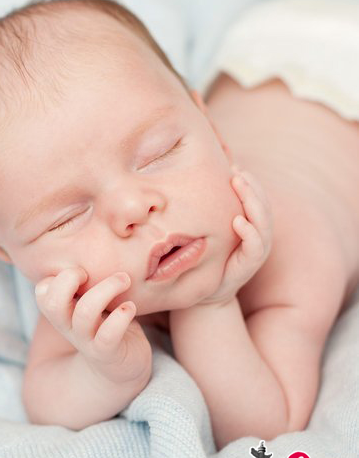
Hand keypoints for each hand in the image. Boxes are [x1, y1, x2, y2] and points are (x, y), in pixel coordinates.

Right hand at [35, 268, 151, 385]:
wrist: (122, 370)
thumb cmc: (108, 325)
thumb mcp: (93, 301)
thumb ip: (88, 282)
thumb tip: (94, 244)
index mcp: (64, 311)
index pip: (42, 291)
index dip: (58, 277)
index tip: (84, 271)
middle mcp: (70, 326)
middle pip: (52, 302)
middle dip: (69, 279)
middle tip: (91, 273)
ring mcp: (88, 341)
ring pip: (85, 312)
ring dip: (107, 288)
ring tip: (124, 279)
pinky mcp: (108, 352)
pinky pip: (109, 335)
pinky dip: (122, 316)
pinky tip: (131, 307)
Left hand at [200, 166, 272, 306]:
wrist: (203, 293)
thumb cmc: (205, 256)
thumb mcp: (207, 229)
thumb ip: (208, 208)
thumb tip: (195, 178)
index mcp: (250, 224)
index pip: (256, 198)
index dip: (249, 181)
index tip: (233, 165)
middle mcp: (257, 235)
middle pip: (262, 205)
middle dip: (252, 186)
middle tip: (237, 171)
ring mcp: (256, 250)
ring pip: (263, 222)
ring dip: (252, 201)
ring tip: (239, 184)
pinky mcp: (249, 266)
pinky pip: (255, 247)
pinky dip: (250, 232)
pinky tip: (238, 221)